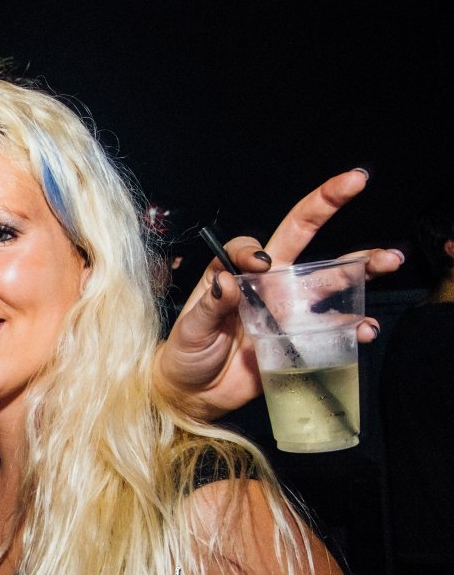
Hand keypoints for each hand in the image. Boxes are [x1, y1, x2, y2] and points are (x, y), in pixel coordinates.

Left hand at [156, 169, 404, 419]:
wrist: (195, 393)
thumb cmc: (185, 354)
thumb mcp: (190, 330)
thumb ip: (209, 307)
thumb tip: (228, 282)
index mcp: (234, 275)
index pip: (252, 247)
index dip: (254, 251)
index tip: (256, 264)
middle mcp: (265, 284)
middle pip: (300, 239)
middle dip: (327, 207)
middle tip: (358, 181)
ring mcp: (287, 310)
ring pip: (329, 278)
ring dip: (361, 265)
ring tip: (390, 259)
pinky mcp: (301, 339)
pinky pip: (334, 327)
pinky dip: (354, 326)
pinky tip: (365, 328)